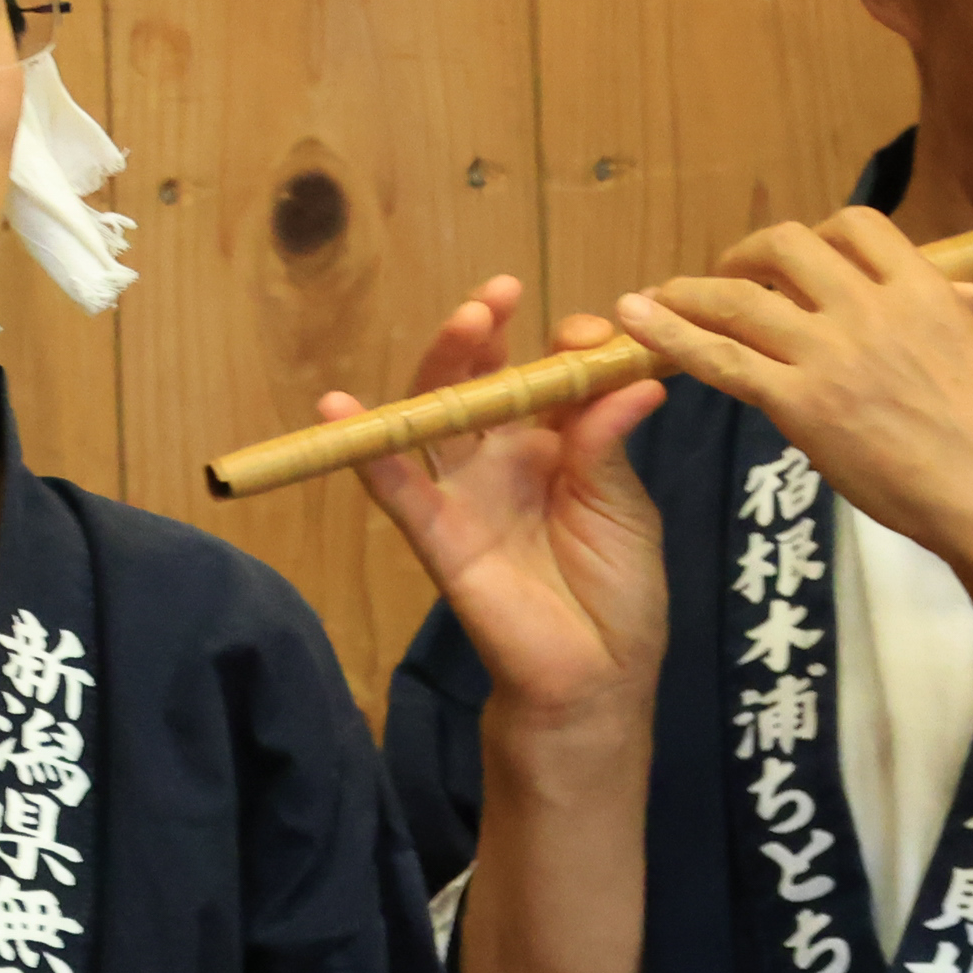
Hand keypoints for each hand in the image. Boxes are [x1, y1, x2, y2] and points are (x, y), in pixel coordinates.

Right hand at [331, 278, 672, 729]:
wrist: (597, 677)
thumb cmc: (619, 591)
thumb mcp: (624, 506)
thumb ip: (608, 442)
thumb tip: (631, 377)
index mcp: (557, 446)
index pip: (545, 374)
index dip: (564, 346)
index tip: (591, 337)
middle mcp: (504, 459)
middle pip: (478, 380)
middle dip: (484, 333)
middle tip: (499, 295)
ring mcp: (466, 493)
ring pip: (436, 415)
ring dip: (442, 365)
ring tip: (465, 322)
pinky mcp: (438, 534)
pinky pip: (396, 487)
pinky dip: (366, 449)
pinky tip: (340, 410)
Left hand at [614, 209, 972, 580]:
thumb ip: (957, 310)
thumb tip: (961, 292)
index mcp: (923, 288)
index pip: (856, 225)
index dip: (817, 237)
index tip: (798, 262)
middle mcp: (873, 308)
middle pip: (788, 246)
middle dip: (748, 254)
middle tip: (729, 276)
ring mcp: (834, 353)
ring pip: (741, 297)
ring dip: (692, 292)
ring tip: (658, 299)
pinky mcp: (803, 404)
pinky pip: (722, 357)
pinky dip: (672, 335)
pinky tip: (638, 322)